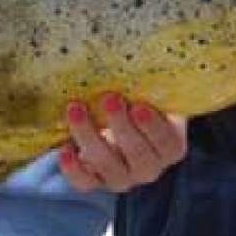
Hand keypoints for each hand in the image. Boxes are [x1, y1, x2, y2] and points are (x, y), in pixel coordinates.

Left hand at [58, 96, 186, 192]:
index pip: (166, 142)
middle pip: (138, 155)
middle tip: (109, 98)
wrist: (124, 123)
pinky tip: (65, 148)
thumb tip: (144, 52)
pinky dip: (73, 169)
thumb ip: (154, 84)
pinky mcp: (97, 182)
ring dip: (90, 137)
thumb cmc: (143, 101)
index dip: (152, 127)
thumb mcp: (155, 93)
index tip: (139, 106)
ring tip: (76, 109)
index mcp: (170, 146)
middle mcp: (149, 168)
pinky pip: (85, 183)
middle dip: (121, 126)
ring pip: (108, 166)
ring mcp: (123, 178)